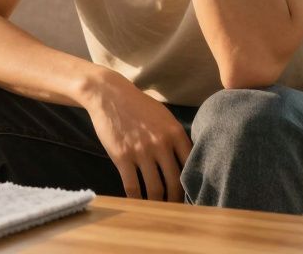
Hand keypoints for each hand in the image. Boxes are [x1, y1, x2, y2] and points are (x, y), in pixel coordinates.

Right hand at [81, 71, 192, 201]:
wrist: (109, 95)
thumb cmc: (138, 106)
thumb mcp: (164, 116)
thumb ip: (177, 136)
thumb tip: (189, 159)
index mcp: (175, 133)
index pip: (191, 166)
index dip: (192, 184)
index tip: (191, 194)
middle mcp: (161, 143)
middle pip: (175, 182)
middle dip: (176, 199)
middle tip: (175, 206)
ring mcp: (141, 151)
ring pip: (155, 188)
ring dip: (158, 203)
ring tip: (158, 207)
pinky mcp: (122, 157)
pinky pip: (133, 186)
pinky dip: (137, 199)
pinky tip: (138, 202)